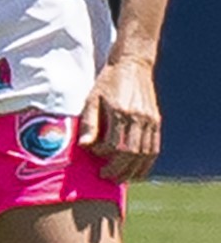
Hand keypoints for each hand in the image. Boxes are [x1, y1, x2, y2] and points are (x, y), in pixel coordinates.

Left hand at [83, 53, 164, 182]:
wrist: (132, 64)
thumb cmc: (108, 81)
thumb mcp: (92, 98)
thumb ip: (89, 123)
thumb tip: (85, 146)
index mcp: (122, 112)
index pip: (115, 144)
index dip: (104, 154)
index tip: (95, 155)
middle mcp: (139, 118)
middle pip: (132, 153)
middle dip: (119, 168)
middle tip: (107, 176)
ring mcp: (151, 120)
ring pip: (146, 153)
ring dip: (135, 169)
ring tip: (122, 177)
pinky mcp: (157, 121)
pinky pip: (155, 147)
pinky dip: (147, 161)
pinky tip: (139, 169)